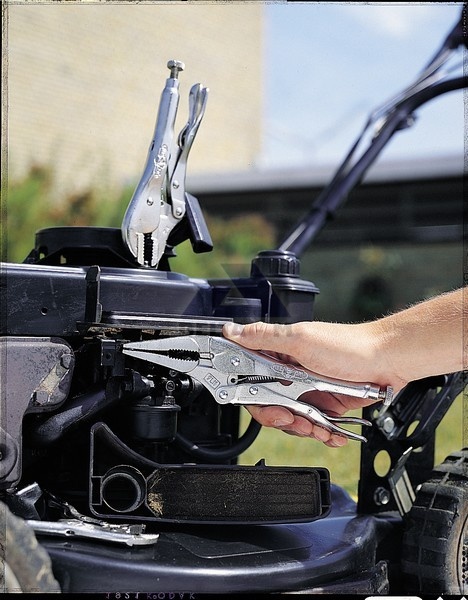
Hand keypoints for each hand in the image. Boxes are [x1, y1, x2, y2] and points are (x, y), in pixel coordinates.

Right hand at [223, 320, 400, 446]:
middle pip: (270, 406)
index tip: (266, 406)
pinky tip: (331, 434)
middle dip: (282, 419)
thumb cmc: (349, 346)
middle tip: (294, 419)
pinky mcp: (326, 404)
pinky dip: (322, 433)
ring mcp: (308, 390)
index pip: (251, 380)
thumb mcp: (300, 339)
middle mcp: (290, 373)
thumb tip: (231, 331)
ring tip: (318, 429)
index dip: (254, 398)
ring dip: (304, 429)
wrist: (388, 360)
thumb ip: (264, 338)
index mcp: (279, 354)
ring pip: (292, 420)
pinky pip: (316, 425)